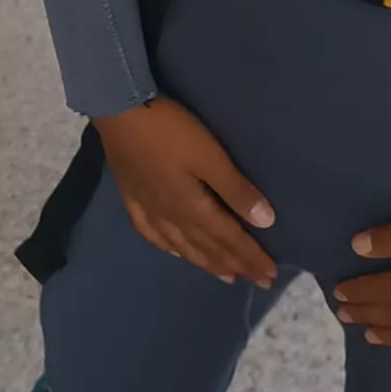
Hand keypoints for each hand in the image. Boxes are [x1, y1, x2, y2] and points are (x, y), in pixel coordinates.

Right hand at [93, 97, 277, 288]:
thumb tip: (266, 222)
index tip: (272, 275)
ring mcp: (149, 209)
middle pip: (208, 247)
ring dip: (206, 262)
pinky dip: (167, 248)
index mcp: (193, 208)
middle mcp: (172, 217)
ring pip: (182, 246)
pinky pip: (151, 233)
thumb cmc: (169, 130)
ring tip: (225, 276)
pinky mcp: (132, 197)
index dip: (251, 257)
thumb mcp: (209, 155)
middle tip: (258, 281)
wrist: (119, 110)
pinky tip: (174, 252)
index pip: (229, 240)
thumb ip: (236, 189)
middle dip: (236, 265)